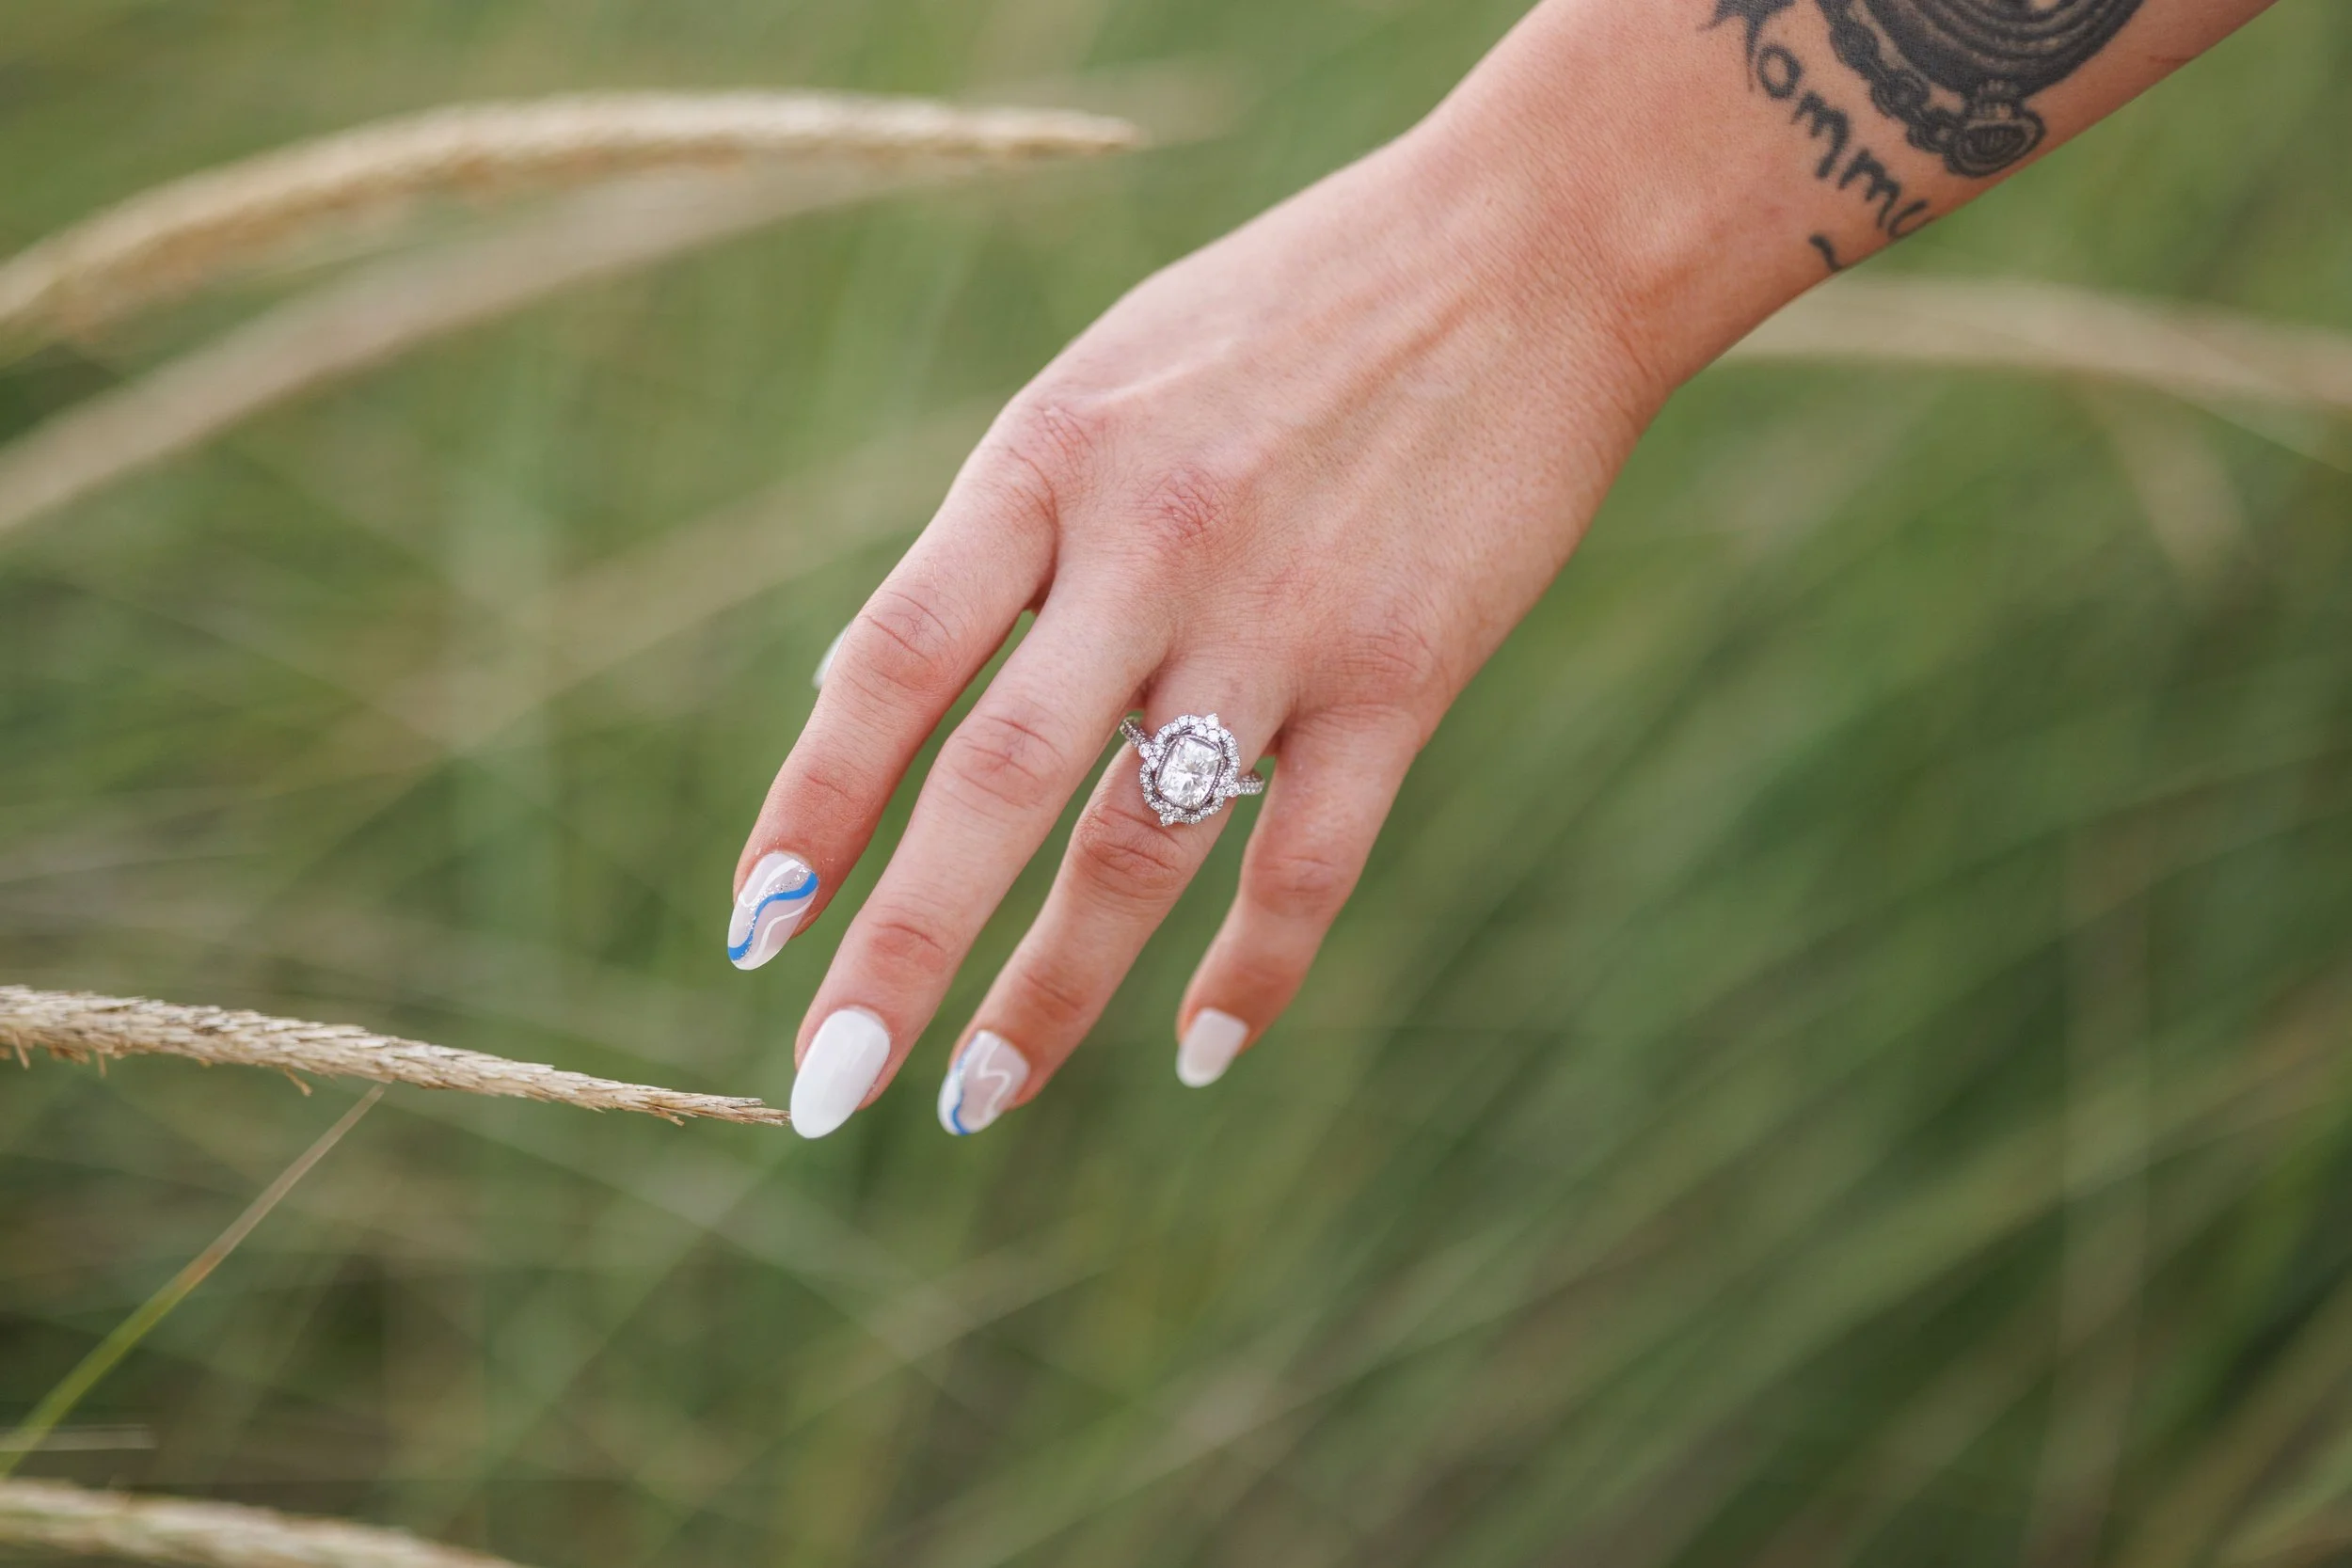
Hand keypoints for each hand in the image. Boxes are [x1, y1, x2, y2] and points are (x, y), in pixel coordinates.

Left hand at [728, 102, 1659, 1136]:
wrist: (1526, 251)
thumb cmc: (1288, 318)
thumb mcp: (1103, 381)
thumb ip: (999, 535)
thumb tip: (860, 699)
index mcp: (1048, 460)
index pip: (893, 663)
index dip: (811, 806)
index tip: (756, 926)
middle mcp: (1150, 547)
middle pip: (995, 783)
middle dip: (899, 952)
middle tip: (824, 1088)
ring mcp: (1281, 619)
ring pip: (1142, 850)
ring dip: (1050, 996)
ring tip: (976, 1098)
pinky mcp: (1403, 674)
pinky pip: (1308, 861)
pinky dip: (1250, 971)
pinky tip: (1202, 1050)